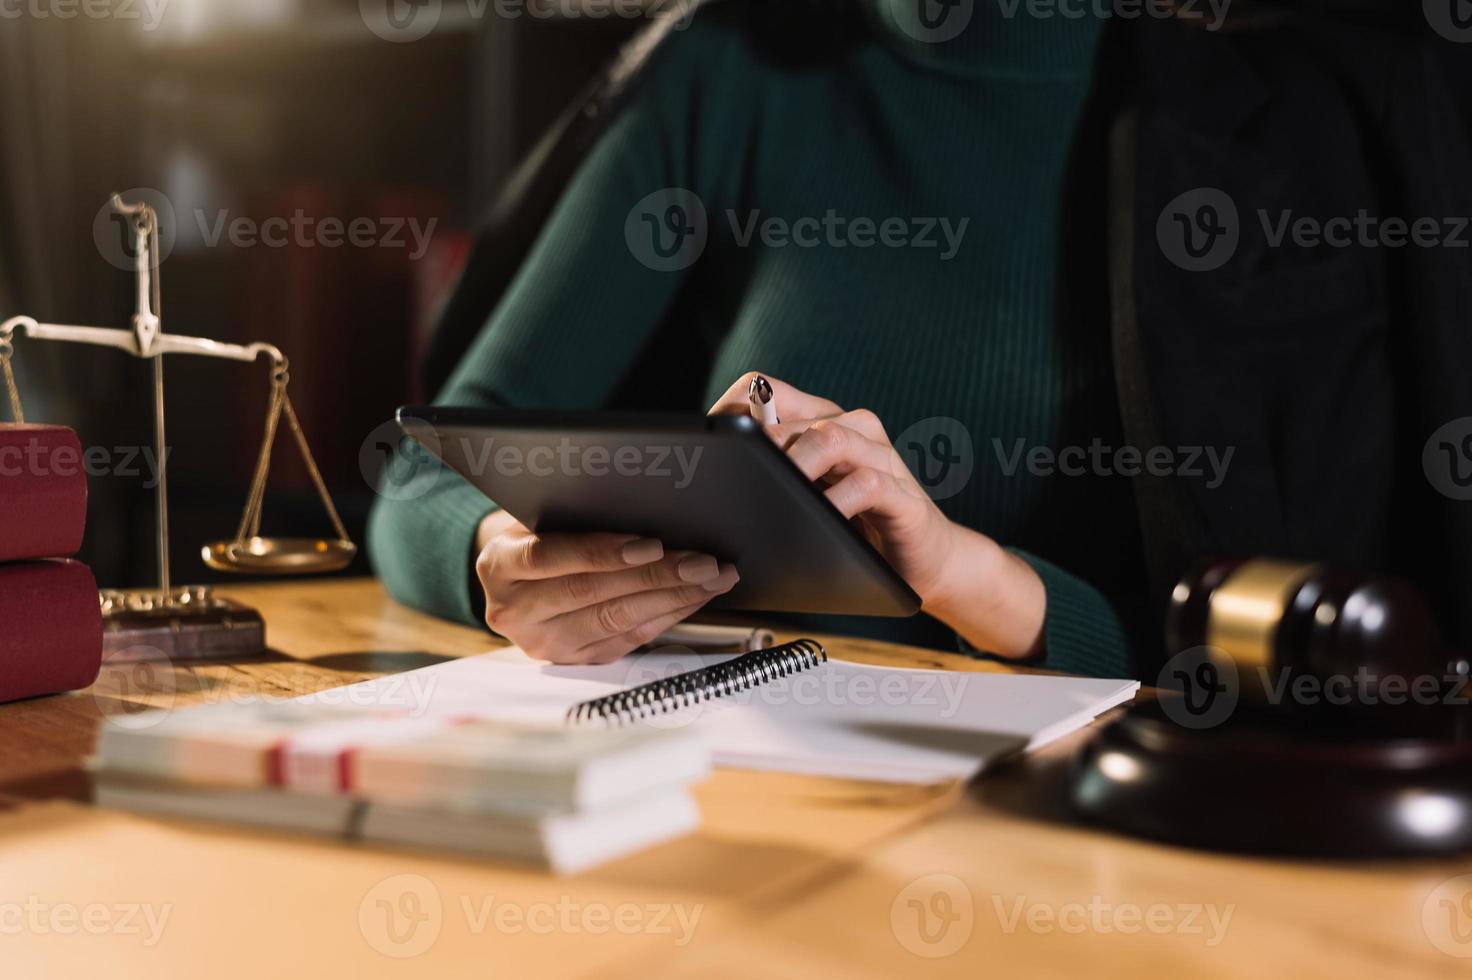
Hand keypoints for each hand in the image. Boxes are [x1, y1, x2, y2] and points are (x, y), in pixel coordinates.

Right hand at [474, 509, 738, 663]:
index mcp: (500, 566)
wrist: (516, 579)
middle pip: (592, 593)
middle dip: (656, 576)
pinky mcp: (574, 660)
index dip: (602, 551)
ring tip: (711, 578)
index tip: (651, 544)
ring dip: (672, 597)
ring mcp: (544, 643)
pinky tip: (694, 597)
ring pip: (616, 620)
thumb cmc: (538, 536)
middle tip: (702, 562)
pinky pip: (629, 639)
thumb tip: (640, 501)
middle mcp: (515, 611)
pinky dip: (668, 615)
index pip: (551, 557)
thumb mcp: (538, 517)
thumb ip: (573, 514)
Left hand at [709, 372, 1045, 657]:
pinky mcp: (903, 495)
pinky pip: (867, 484)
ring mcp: (881, 458)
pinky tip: (821, 519)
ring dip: (794, 465)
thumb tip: (707, 485)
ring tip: (774, 494)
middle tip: (734, 482)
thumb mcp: (806, 499)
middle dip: (757, 449)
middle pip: (792, 417)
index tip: (710, 450)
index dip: (732, 410)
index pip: (767, 390)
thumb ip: (770, 479)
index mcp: (824, 422)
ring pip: (830, 437)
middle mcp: (854, 429)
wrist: (925, 563)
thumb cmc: (857, 530)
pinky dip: (837, 500)